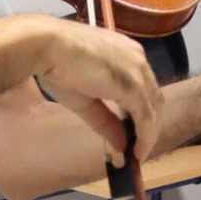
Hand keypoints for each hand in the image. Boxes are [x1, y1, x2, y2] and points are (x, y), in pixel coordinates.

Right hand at [37, 20, 162, 163]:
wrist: (45, 44)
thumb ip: (106, 120)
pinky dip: (145, 137)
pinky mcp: (132, 85)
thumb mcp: (84, 99)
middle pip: (154, 99)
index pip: (144, 87)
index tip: (135, 134)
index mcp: (127, 53)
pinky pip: (146, 117)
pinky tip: (137, 152)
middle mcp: (138, 59)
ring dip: (148, 135)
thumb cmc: (57, 64)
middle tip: (139, 148)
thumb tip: (121, 145)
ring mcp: (137, 71)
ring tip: (138, 155)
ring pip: (154, 109)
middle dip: (149, 126)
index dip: (143, 113)